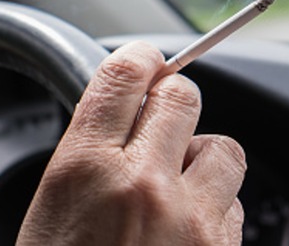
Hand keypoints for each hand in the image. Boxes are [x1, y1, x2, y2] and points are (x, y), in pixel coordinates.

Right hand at [18, 42, 245, 244]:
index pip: (125, 74)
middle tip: (158, 123)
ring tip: (176, 186)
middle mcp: (143, 185)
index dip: (140, 59)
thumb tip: (127, 109)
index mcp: (85, 168)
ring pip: (224, 148)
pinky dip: (216, 206)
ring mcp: (192, 221)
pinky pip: (235, 202)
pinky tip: (187, 230)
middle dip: (173, 102)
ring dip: (202, 157)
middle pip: (184, 94)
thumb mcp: (52, 209)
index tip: (146, 62)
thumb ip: (90, 152)